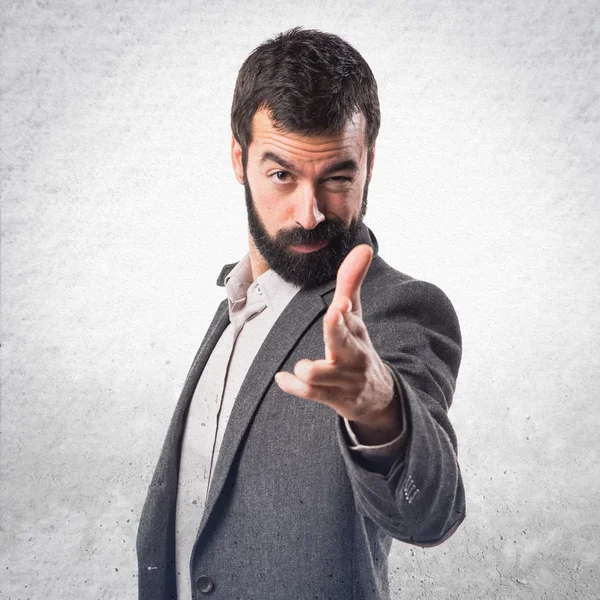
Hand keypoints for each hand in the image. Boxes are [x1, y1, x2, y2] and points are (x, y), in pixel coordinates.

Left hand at [274, 244, 402, 443]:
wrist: (378, 395)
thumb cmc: (358, 346)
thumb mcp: (356, 316)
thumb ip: (351, 283)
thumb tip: (363, 247)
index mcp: (355, 330)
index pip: (350, 316)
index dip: (344, 308)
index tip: (342, 301)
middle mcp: (352, 353)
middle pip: (344, 342)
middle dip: (338, 330)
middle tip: (334, 315)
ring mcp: (343, 377)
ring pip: (322, 374)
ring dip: (310, 371)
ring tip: (302, 366)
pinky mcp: (333, 396)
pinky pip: (311, 393)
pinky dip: (294, 386)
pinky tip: (282, 378)